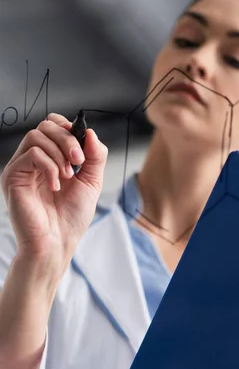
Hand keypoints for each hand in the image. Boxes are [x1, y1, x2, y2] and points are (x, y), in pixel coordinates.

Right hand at [1, 113, 107, 262]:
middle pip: (45, 126)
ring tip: (68, 177)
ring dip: (59, 153)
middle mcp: (34, 160)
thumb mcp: (92, 181)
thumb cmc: (71, 217)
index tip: (83, 147)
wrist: (57, 242)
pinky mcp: (13, 176)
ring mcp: (22, 167)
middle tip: (78, 162)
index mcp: (51, 158)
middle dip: (67, 139)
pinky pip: (32, 154)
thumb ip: (95, 156)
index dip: (69, 128)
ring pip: (37, 135)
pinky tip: (56, 185)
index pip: (53, 125)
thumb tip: (90, 132)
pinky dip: (49, 166)